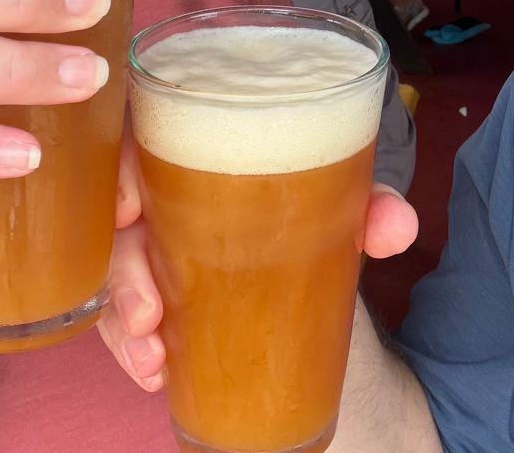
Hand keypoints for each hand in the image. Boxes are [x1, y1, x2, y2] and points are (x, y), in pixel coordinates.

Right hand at [100, 151, 418, 391]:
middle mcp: (163, 193)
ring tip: (153, 357)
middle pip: (116, 220)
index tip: (125, 210)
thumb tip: (398, 227)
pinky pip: (126, 321)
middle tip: (148, 309)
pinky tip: (156, 374)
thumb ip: (370, 205)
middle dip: (124, 269)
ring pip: (115, 277)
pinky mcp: (158, 294)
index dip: (116, 171)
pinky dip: (135, 350)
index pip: (138, 139)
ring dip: (125, 321)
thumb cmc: (312, 203)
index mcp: (199, 142)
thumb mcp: (341, 199)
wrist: (317, 259)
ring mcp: (155, 247)